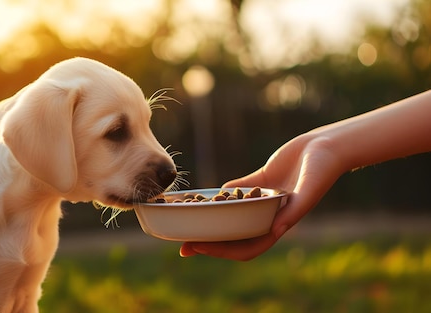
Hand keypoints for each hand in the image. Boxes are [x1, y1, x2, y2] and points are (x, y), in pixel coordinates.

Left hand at [180, 134, 344, 259]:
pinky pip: (236, 192)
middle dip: (209, 242)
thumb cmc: (322, 169)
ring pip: (232, 215)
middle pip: (234, 235)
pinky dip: (220, 196)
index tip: (199, 248)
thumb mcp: (309, 191)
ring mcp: (263, 199)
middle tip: (182, 243)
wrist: (327, 146)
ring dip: (212, 220)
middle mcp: (268, 215)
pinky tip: (201, 196)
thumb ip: (293, 211)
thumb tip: (276, 231)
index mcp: (279, 223)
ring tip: (187, 220)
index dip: (222, 252)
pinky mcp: (261, 181)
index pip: (247, 247)